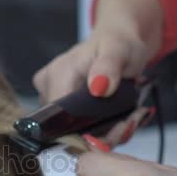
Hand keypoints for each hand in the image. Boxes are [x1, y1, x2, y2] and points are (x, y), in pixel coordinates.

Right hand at [34, 29, 155, 146]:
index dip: (87, 131)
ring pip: (75, 133)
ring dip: (104, 134)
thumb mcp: (119, 49)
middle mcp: (47, 89)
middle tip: (129, 122)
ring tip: (127, 118)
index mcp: (56, 76)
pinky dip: (101, 130)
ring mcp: (51, 99)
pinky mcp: (60, 106)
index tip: (118, 127)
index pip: (60, 120)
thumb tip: (98, 87)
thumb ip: (108, 66)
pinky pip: (79, 129)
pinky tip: (117, 119)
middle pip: (68, 130)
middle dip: (101, 134)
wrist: (118, 42)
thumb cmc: (118, 43)